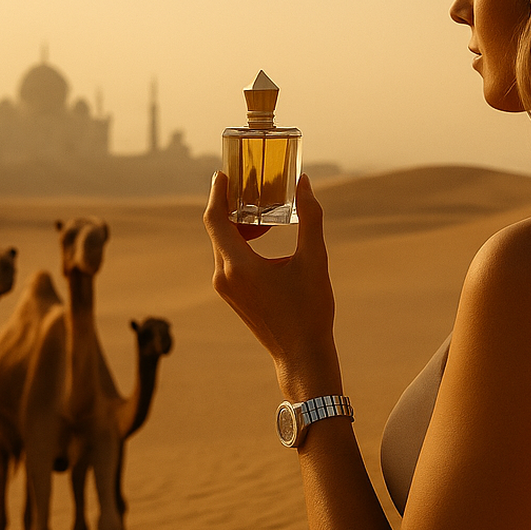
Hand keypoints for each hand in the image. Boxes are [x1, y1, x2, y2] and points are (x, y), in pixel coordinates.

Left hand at [203, 173, 341, 398]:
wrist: (302, 356)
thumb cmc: (310, 311)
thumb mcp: (314, 260)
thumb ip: (310, 217)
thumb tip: (304, 183)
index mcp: (238, 266)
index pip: (215, 219)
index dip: (217, 193)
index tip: (224, 173)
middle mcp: (224, 276)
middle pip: (218, 230)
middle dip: (234, 206)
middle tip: (252, 187)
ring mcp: (226, 288)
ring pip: (223, 245)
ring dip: (240, 226)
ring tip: (265, 214)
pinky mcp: (233, 296)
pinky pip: (229, 260)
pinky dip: (242, 244)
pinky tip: (265, 239)